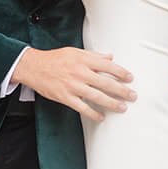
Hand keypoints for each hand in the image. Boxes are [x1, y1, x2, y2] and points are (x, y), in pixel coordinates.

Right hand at [12, 47, 135, 121]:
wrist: (34, 67)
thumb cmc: (55, 59)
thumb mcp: (75, 52)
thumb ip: (94, 56)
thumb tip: (110, 57)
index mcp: (84, 60)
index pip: (108, 66)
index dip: (121, 72)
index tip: (130, 78)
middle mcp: (80, 73)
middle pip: (106, 83)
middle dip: (122, 90)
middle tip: (133, 96)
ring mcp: (73, 86)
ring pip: (97, 96)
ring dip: (112, 103)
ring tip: (122, 107)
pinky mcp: (65, 97)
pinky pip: (82, 107)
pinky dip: (93, 113)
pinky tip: (101, 117)